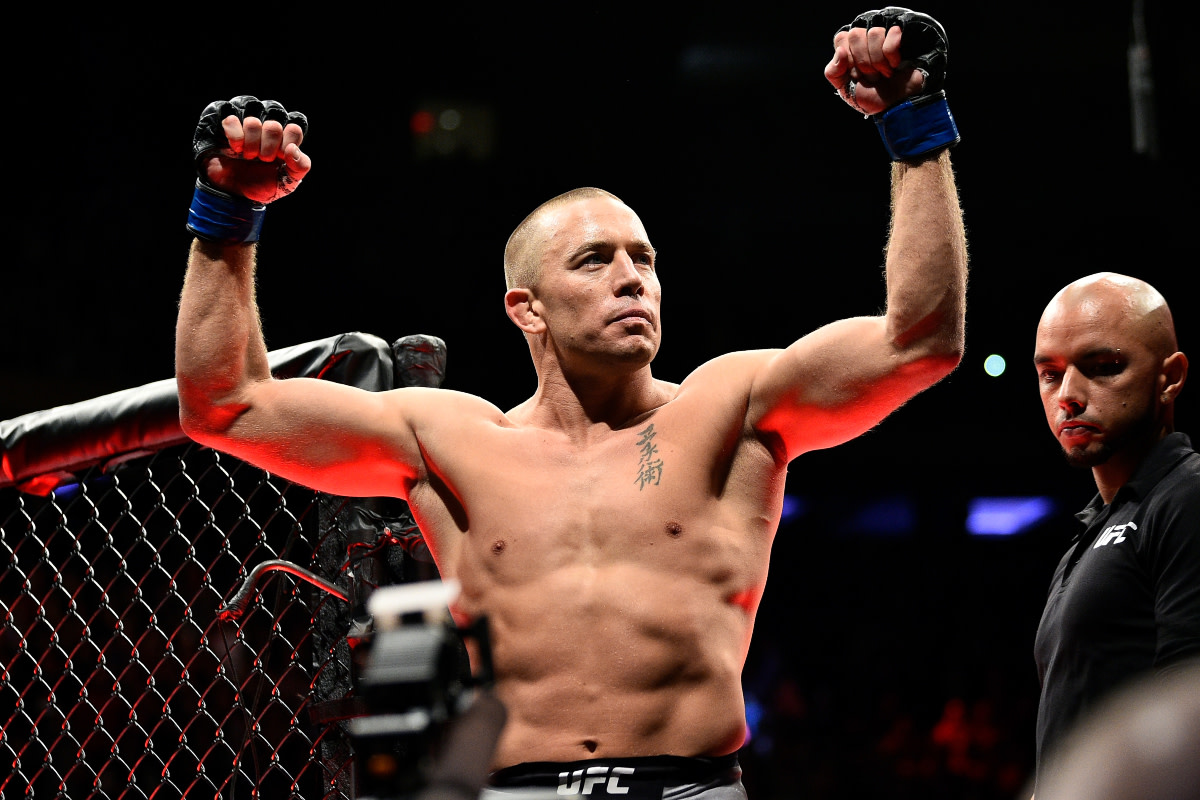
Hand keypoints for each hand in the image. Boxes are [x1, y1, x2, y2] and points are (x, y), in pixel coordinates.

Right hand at [194, 96, 310, 204]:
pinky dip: (235, 138)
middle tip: (262, 160)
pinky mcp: (229, 125)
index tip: (280, 158)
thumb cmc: (262, 184)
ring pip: (253, 123)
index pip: (294, 129)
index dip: (286, 145)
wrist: (234, 191)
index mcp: (286, 139)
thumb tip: (292, 148)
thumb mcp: (287, 183)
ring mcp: (249, 126)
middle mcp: (269, 129)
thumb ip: (300, 167)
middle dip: (267, 150)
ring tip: (248, 156)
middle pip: (274, 127)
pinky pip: (232, 121)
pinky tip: (236, 148)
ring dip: (250, 146)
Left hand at [826, 22, 924, 115]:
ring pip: (874, 33)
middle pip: (856, 34)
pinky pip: (892, 34)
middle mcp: (865, 40)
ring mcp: (883, 37)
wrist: (896, 104)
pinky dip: (892, 55)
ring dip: (879, 61)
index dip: (848, 58)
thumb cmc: (870, 96)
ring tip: (884, 73)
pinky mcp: (901, 37)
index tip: (855, 74)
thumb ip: (833, 72)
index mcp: (849, 49)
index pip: (841, 37)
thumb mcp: (844, 88)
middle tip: (871, 75)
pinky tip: (895, 64)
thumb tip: (840, 51)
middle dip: (863, 62)